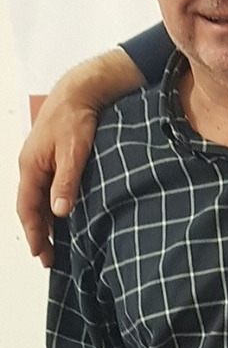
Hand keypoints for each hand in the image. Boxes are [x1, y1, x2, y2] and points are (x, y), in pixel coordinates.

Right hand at [16, 48, 144, 266]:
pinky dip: (52, 202)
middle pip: (31, 206)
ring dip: (46, 219)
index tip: (41, 254)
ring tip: (56, 241)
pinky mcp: (52, 156)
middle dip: (39, 232)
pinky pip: (48, 186)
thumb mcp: (74, 150)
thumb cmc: (75, 117)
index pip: (27, 208)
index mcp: (30, 167)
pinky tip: (63, 211)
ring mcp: (40, 161)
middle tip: (49, 257)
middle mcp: (30, 166)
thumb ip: (67, 180)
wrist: (80, 90)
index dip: (34, 233)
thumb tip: (60, 211)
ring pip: (39, 197)